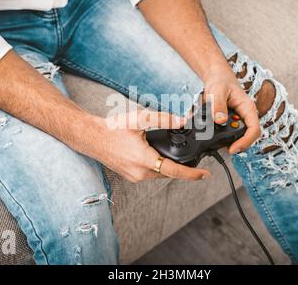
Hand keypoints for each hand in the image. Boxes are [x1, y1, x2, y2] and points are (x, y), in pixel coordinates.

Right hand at [92, 110, 210, 182]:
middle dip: (179, 164)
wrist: (92, 137)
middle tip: (186, 154)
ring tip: (166, 150)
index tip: (205, 175)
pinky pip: (149, 173)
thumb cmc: (113, 128)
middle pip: (168, 172)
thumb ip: (163, 119)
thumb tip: (182, 120)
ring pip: (158, 172)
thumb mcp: (140, 119)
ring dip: (166, 164)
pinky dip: (156, 165)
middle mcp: (140, 173)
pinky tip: (154, 153)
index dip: (192, 174)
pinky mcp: (130, 176)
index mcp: (144, 160)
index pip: (174, 171)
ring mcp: (134, 177)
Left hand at [204, 70, 260, 153]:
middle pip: (241, 137)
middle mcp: (243, 118)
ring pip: (229, 137)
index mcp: (247, 109)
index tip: (233, 149)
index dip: (245, 142)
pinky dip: (209, 132)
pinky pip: (219, 133)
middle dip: (228, 142)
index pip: (254, 130)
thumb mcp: (218, 91)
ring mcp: (234, 122)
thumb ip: (218, 105)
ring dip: (216, 138)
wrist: (216, 80)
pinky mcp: (225, 125)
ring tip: (204, 132)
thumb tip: (220, 120)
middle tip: (214, 143)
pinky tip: (201, 127)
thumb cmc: (221, 82)